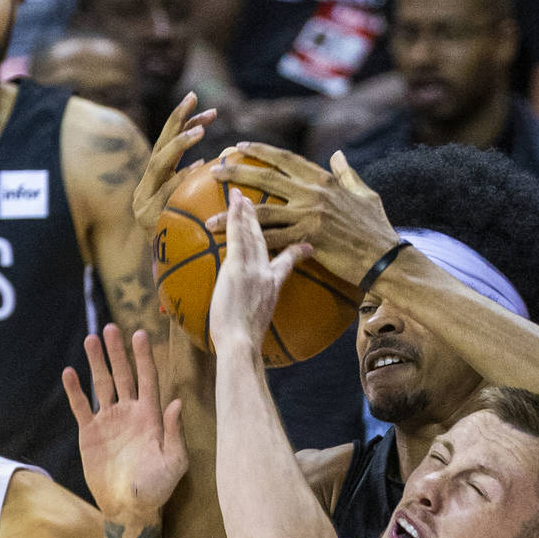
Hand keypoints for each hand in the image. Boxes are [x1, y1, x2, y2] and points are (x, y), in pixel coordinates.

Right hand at [63, 324, 187, 522]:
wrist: (129, 508)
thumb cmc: (156, 487)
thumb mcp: (173, 462)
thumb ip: (174, 432)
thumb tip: (176, 402)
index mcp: (151, 416)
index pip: (148, 379)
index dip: (144, 358)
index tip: (140, 335)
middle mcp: (130, 413)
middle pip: (123, 375)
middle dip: (118, 352)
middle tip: (111, 328)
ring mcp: (109, 421)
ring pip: (102, 385)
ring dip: (97, 363)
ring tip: (91, 339)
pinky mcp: (90, 433)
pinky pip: (81, 407)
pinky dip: (75, 391)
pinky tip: (69, 372)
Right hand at [132, 91, 217, 239]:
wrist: (174, 282)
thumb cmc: (190, 247)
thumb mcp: (194, 213)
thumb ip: (198, 189)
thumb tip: (224, 160)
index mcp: (154, 185)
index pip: (169, 146)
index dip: (185, 124)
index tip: (209, 109)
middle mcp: (144, 190)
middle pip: (161, 146)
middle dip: (176, 120)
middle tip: (194, 97)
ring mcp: (143, 203)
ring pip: (159, 164)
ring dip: (179, 144)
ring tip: (200, 129)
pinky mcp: (146, 217)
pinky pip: (166, 191)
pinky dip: (181, 176)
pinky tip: (198, 165)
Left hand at [206, 143, 397, 284]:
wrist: (384, 256)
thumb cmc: (376, 228)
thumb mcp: (365, 193)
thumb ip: (347, 173)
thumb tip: (337, 155)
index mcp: (324, 179)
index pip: (286, 159)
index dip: (261, 150)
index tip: (240, 145)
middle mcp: (313, 192)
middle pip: (267, 178)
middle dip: (238, 172)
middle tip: (215, 170)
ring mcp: (309, 215)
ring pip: (264, 211)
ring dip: (235, 214)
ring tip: (211, 217)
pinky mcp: (308, 238)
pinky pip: (273, 239)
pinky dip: (252, 241)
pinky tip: (234, 244)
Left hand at [208, 188, 312, 353]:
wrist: (242, 343)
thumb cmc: (245, 343)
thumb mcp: (260, 325)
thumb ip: (260, 314)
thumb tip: (252, 320)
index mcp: (275, 286)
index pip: (288, 262)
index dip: (297, 248)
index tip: (305, 241)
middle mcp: (268, 273)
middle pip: (268, 239)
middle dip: (262, 218)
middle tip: (255, 199)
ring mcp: (254, 268)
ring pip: (253, 233)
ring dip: (246, 211)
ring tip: (240, 193)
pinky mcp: (239, 267)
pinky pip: (239, 236)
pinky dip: (236, 218)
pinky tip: (233, 203)